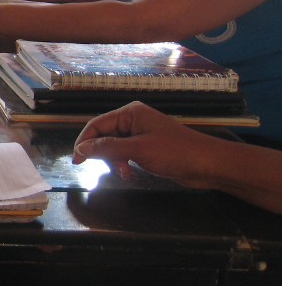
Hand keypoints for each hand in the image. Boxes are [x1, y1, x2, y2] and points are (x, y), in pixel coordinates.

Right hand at [72, 101, 211, 184]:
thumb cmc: (175, 152)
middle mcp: (133, 120)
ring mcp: (140, 133)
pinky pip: (125, 152)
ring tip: (123, 172)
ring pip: (113, 145)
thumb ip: (107, 148)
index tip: (76, 160)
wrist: (208, 164)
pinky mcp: (147, 146)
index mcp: (130, 113)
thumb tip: (81, 149)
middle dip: (101, 152)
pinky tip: (128, 171)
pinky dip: (123, 162)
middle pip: (104, 135)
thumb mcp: (137, 150)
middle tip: (98, 169)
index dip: (84, 141)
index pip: (97, 124)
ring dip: (113, 160)